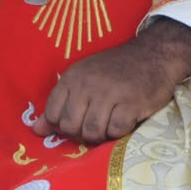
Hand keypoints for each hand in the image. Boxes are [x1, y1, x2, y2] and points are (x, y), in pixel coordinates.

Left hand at [34, 18, 190, 144]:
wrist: (154, 54)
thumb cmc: (117, 69)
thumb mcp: (85, 78)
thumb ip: (61, 103)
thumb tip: (36, 130)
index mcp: (73, 76)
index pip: (53, 113)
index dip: (63, 123)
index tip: (78, 119)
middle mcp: (88, 83)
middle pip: (70, 126)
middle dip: (82, 132)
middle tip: (97, 124)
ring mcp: (110, 93)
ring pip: (92, 132)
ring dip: (101, 135)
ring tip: (110, 123)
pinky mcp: (131, 103)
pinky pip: (116, 131)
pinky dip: (119, 132)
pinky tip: (125, 119)